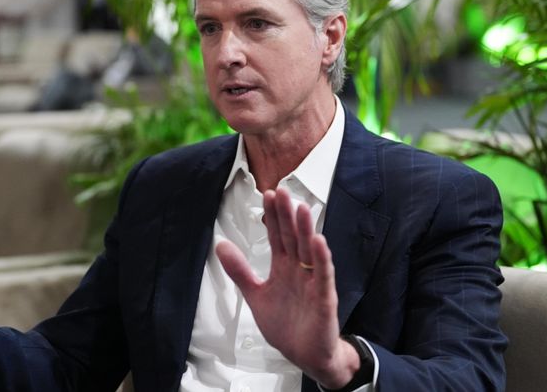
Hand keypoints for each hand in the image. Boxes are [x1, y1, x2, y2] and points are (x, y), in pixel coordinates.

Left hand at [216, 188, 359, 388]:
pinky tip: (318, 241)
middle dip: (287, 215)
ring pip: (309, 251)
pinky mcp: (324, 298)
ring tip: (301, 207)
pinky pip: (323, 275)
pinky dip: (321, 258)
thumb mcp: (256, 295)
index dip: (272, 217)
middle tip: (282, 190)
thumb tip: (221, 245)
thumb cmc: (287, 325)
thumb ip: (240, 271)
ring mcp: (313, 282)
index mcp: (284, 268)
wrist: (305, 356)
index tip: (268, 194)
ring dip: (305, 229)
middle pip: (293, 237)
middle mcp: (300, 270)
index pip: (277, 236)